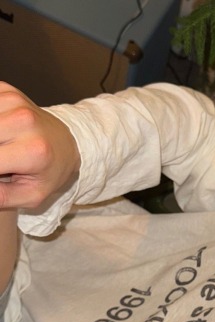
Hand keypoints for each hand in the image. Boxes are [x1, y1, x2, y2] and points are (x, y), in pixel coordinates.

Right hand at [0, 82, 80, 208]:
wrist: (66, 143)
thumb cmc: (48, 172)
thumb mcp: (32, 195)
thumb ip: (1, 196)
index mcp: (33, 151)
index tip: (1, 172)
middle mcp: (24, 121)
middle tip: (4, 162)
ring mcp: (14, 102)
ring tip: (4, 149)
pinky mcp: (6, 90)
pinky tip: (2, 134)